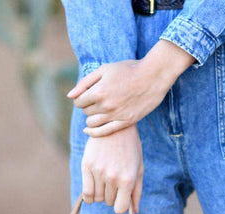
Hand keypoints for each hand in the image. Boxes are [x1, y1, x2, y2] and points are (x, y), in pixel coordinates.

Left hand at [69, 40, 194, 136]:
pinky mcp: (125, 122)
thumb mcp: (105, 69)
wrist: (153, 76)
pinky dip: (94, 132)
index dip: (80, 98)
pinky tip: (89, 131)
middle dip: (87, 106)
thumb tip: (70, 96)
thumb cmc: (128, 69)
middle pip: (85, 112)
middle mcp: (106, 105)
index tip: (85, 95)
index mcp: (99, 91)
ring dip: (91, 118)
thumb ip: (85, 82)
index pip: (78, 102)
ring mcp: (116, 116)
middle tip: (94, 100)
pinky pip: (104, 132)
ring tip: (97, 110)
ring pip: (92, 123)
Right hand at [81, 125, 143, 213]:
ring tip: (105, 180)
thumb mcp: (138, 167)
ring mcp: (99, 172)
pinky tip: (93, 189)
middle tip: (114, 181)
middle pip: (108, 202)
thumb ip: (137, 191)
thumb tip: (134, 211)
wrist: (114, 124)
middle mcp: (113, 177)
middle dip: (111, 195)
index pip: (120, 209)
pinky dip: (89, 197)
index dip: (120, 206)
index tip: (120, 199)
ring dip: (100, 193)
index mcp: (128, 179)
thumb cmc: (130, 148)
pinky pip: (86, 193)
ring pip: (97, 198)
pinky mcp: (87, 166)